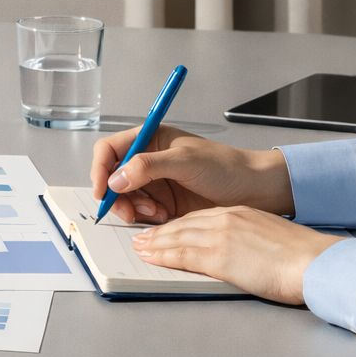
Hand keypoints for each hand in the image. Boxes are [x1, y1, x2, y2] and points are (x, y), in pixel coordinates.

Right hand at [90, 124, 294, 223]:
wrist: (255, 191)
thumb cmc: (227, 167)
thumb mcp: (185, 161)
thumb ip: (147, 166)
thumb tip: (116, 177)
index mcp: (149, 139)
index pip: (109, 150)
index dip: (100, 169)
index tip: (103, 189)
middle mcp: (147, 160)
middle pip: (112, 177)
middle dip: (116, 195)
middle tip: (129, 210)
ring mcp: (154, 182)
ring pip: (124, 196)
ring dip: (132, 208)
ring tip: (154, 213)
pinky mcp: (162, 202)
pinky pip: (139, 211)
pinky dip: (144, 217)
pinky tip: (162, 217)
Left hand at [131, 206, 342, 303]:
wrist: (317, 262)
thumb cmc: (303, 256)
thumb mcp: (270, 236)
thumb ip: (249, 238)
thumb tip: (242, 250)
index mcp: (239, 214)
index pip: (199, 217)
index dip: (178, 224)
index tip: (165, 229)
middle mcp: (226, 220)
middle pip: (183, 224)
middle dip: (160, 231)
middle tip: (142, 237)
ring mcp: (221, 236)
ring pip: (177, 236)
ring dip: (154, 242)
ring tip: (139, 246)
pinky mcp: (219, 256)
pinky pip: (182, 254)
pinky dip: (162, 254)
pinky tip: (150, 256)